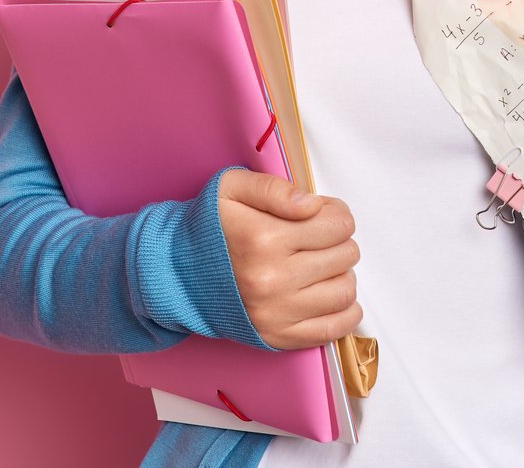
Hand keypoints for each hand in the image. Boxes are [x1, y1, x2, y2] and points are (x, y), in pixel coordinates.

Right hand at [217, 170, 362, 349]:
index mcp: (264, 238)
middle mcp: (272, 279)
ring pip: (345, 292)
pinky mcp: (277, 336)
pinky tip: (330, 294)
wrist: (178, 272)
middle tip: (320, 239)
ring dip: (342, 274)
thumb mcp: (232, 188)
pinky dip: (345, 312)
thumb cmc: (209, 227)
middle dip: (339, 242)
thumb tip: (313, 205)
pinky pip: (333, 329)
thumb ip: (275, 189)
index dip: (336, 214)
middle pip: (345, 256)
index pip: (338, 225)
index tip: (322, 215)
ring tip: (322, 266)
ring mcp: (275, 313)